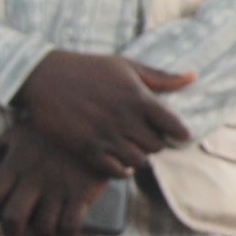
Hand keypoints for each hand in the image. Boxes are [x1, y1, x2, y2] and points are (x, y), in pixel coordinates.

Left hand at [0, 138, 122, 235]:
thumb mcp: (21, 132)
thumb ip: (1, 144)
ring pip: (44, 226)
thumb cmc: (51, 131)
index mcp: (14, 164)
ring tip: (43, 231)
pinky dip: (67, 234)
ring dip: (42, 234)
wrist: (93, 122)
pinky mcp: (82, 192)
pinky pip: (71, 224)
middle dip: (11, 232)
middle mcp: (33, 179)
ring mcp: (58, 187)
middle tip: (14, 234)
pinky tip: (66, 233)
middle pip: (14, 218)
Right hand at [16, 50, 197, 177]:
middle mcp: (124, 119)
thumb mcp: (125, 66)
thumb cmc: (87, 68)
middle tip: (145, 138)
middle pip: (157, 146)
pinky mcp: (84, 147)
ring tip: (130, 149)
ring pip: (138, 161)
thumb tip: (193, 77)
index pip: (174, 127)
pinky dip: (121, 170)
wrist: (43, 76)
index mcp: (138, 98)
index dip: (178, 133)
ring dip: (138, 157)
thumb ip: (161, 77)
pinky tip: (117, 160)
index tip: (174, 133)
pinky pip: (115, 170)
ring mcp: (104, 135)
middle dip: (155, 144)